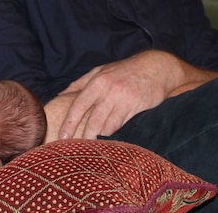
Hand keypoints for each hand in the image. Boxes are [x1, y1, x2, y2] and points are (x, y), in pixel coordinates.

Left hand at [52, 51, 217, 139]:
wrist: (156, 67)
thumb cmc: (125, 70)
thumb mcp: (101, 70)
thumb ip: (80, 83)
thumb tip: (60, 96)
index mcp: (97, 81)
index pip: (78, 104)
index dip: (69, 122)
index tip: (62, 136)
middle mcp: (109, 90)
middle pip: (92, 120)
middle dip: (83, 137)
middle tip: (75, 150)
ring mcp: (124, 99)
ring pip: (107, 126)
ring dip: (98, 138)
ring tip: (91, 149)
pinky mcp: (136, 107)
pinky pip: (121, 126)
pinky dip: (114, 135)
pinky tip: (109, 142)